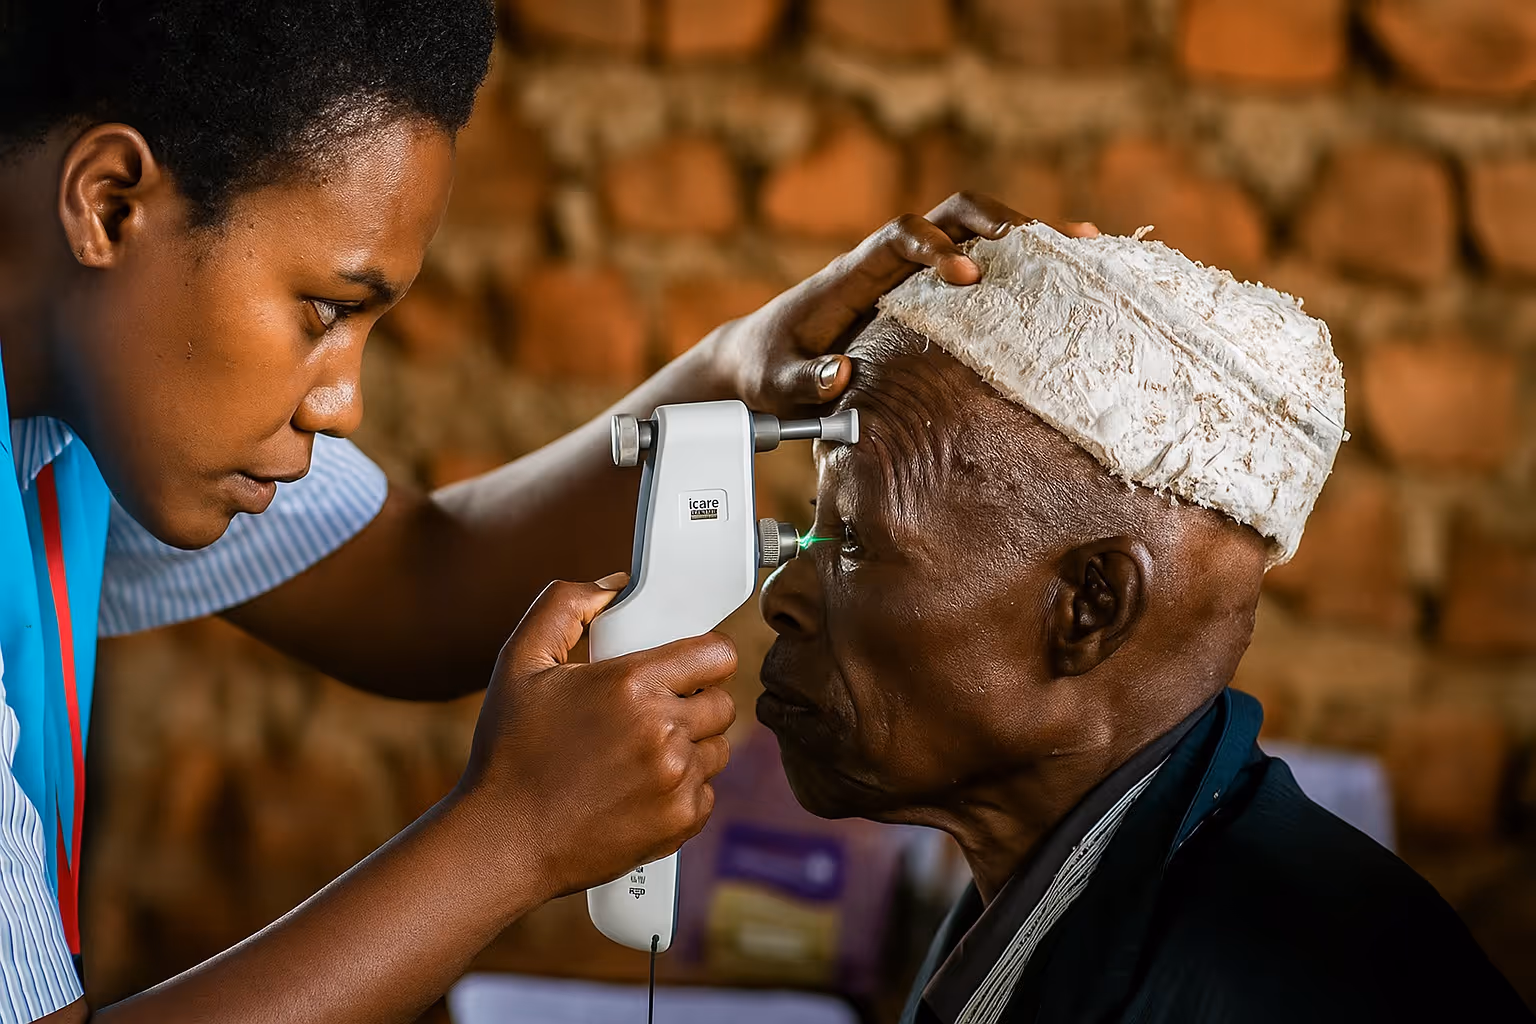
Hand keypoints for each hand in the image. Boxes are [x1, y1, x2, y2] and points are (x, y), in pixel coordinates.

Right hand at [457, 574, 736, 899]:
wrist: (503, 841)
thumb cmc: (509, 753)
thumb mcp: (520, 662)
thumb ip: (564, 606)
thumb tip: (614, 586)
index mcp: (632, 683)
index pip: (717, 653)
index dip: (704, 656)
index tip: (687, 667)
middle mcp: (663, 729)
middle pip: (723, 702)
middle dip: (694, 702)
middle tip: (654, 712)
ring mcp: (676, 779)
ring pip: (717, 748)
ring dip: (690, 747)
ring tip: (640, 753)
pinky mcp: (680, 820)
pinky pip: (707, 792)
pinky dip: (682, 790)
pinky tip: (639, 789)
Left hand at [698, 191, 1099, 416]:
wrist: (758, 360)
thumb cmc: (766, 369)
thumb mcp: (775, 382)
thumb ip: (802, 380)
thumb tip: (840, 374)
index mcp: (852, 274)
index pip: (899, 238)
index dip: (935, 247)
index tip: (968, 275)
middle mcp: (888, 263)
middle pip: (949, 215)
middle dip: (996, 221)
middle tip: (1043, 244)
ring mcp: (914, 276)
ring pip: (974, 235)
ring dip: (1026, 237)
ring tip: (1083, 248)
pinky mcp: (929, 297)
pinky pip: (982, 269)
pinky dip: (1025, 268)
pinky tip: (1073, 276)